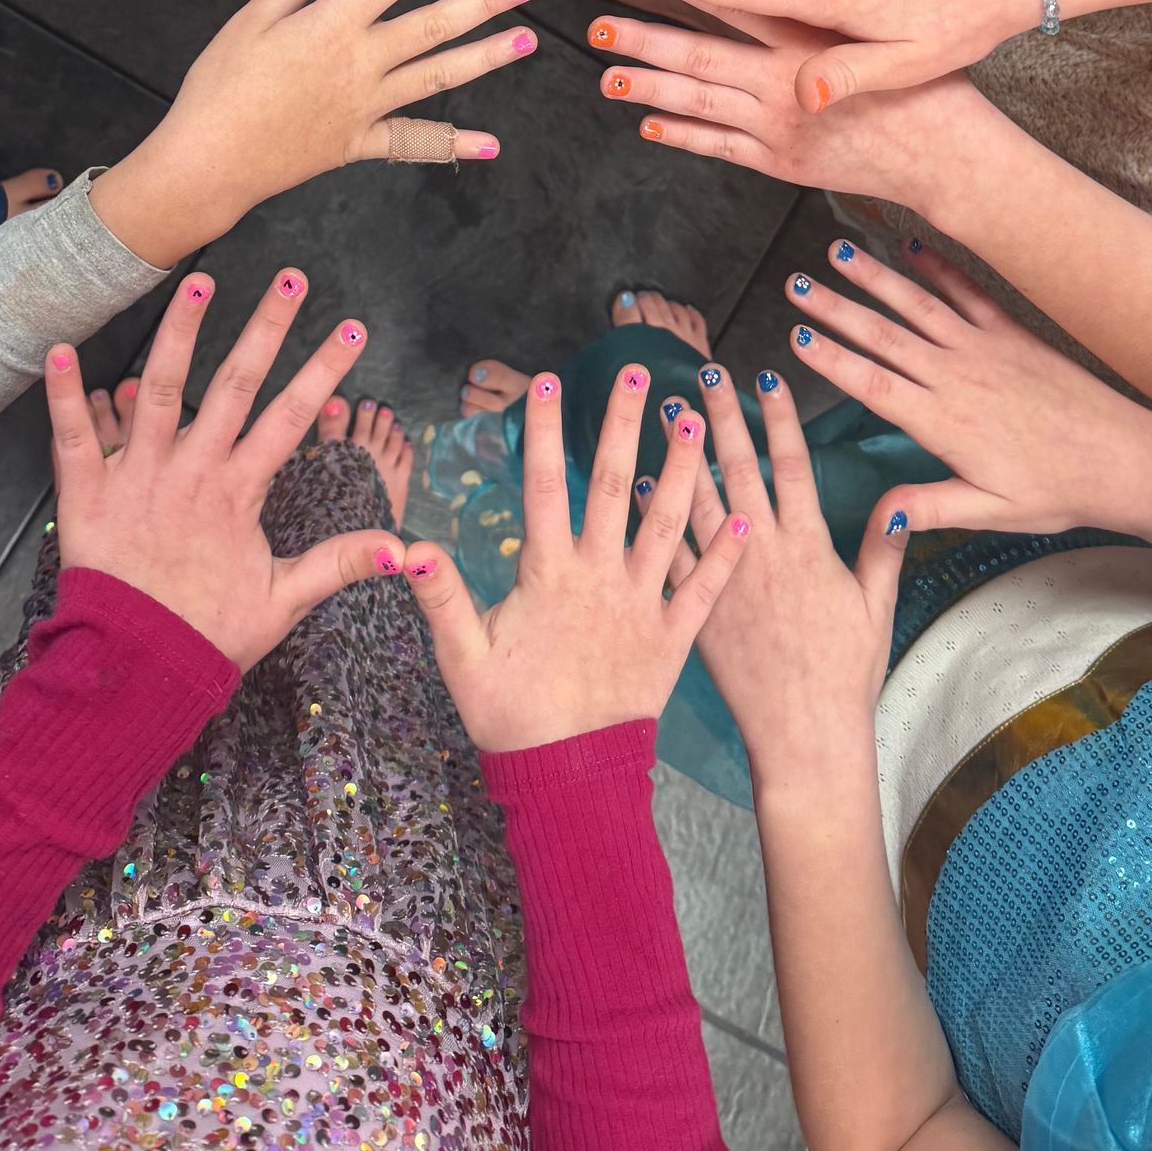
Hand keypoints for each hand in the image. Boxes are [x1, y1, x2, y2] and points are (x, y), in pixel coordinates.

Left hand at [45, 268, 403, 669]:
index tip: (352, 330)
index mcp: (238, 491)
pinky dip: (65, 392)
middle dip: (266, 327)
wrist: (132, 673)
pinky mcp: (88, 492)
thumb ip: (337, 564)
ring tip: (196, 280)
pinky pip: (73, 434)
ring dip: (178, 331)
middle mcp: (191, 471)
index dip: (324, 372)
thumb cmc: (206, 636)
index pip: (291, 417)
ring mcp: (139, 475)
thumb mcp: (280, 600)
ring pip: (160, 388)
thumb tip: (400, 548)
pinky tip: (59, 349)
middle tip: (291, 278)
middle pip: (236, 383)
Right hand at [93, 0, 540, 262]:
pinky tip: (490, 143)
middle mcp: (360, 63)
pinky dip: (453, 143)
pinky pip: (414, 141)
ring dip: (485, 58)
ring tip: (526, 41)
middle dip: (484, 1)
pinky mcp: (359, 143)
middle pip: (434, 25)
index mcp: (332, 24)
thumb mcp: (249, 22)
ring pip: (438, 77)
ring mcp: (366, 106)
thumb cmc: (218, 89)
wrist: (208, 163)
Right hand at [402, 359, 746, 749]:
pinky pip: (703, 590)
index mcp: (548, 575)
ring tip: (697, 421)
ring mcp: (641, 606)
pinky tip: (745, 518)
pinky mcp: (673, 640)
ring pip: (667, 525)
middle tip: (637, 370)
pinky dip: (724, 555)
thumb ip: (440, 596)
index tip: (549, 381)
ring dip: (683, 470)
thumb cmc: (511, 717)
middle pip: (611, 486)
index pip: (543, 487)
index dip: (544, 431)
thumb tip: (406, 545)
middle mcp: (600, 578)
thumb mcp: (462, 656)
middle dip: (623, 424)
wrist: (569, 781)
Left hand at [593, 3, 986, 206]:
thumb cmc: (927, 85)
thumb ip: (834, 5)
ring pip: (698, 101)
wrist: (948, 156)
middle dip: (645, 38)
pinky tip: (647, 122)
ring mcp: (776, 127)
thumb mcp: (883, 30)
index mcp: (809, 41)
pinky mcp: (779, 161)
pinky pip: (719, 146)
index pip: (736, 4)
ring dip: (649, 85)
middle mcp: (783, 83)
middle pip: (699, 54)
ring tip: (605, 74)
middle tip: (597, 26)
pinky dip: (681, 135)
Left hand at [671, 355, 904, 774]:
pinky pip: (670, 554)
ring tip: (663, 409)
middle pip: (740, 470)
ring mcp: (726, 580)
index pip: (791, 466)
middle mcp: (763, 554)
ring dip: (680, 452)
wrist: (804, 735)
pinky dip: (653, 517)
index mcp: (809, 548)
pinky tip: (637, 484)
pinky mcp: (697, 610)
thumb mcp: (876, 608)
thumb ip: (882, 550)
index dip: (778, 418)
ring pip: (698, 501)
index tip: (767, 377)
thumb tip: (899, 501)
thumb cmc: (847, 675)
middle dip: (723, 416)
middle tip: (705, 372)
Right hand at [788, 235, 1151, 540]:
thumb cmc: (1058, 491)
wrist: (1124, 457)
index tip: (796, 335)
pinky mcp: (1012, 334)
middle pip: (884, 335)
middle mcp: (958, 376)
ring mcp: (985, 349)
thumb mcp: (991, 512)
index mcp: (945, 422)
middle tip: (795, 285)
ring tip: (838, 253)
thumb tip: (881, 512)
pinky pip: (968, 293)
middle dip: (835, 308)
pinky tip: (912, 246)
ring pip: (919, 306)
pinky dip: (939, 268)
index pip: (873, 384)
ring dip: (875, 278)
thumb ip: (931, 506)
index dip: (832, 358)